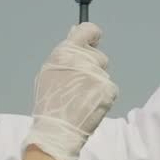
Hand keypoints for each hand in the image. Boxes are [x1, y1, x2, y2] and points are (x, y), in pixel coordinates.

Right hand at [21, 23, 118, 159]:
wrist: (57, 129)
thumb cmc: (50, 102)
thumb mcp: (49, 71)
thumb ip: (65, 52)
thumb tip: (76, 31)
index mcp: (65, 52)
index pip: (88, 30)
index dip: (92, 35)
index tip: (93, 41)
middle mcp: (82, 60)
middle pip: (98, 56)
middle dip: (92, 67)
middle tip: (79, 85)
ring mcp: (97, 75)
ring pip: (103, 74)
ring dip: (96, 84)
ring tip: (81, 98)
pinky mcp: (108, 89)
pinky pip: (110, 88)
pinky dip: (103, 96)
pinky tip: (89, 105)